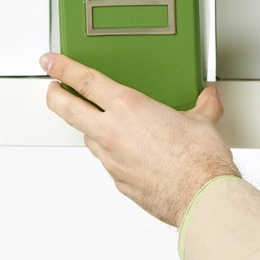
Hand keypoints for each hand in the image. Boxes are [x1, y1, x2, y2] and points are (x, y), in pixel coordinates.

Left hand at [40, 53, 239, 226]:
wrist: (201, 197)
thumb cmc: (199, 160)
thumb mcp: (204, 122)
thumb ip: (203, 106)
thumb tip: (209, 98)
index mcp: (129, 107)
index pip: (85, 81)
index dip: (63, 68)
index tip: (51, 62)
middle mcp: (112, 132)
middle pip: (68, 109)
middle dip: (55, 95)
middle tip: (52, 88)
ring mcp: (111, 159)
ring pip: (87, 137)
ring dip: (87, 127)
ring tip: (97, 121)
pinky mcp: (119, 181)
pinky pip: (107, 162)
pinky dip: (111, 154)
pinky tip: (128, 152)